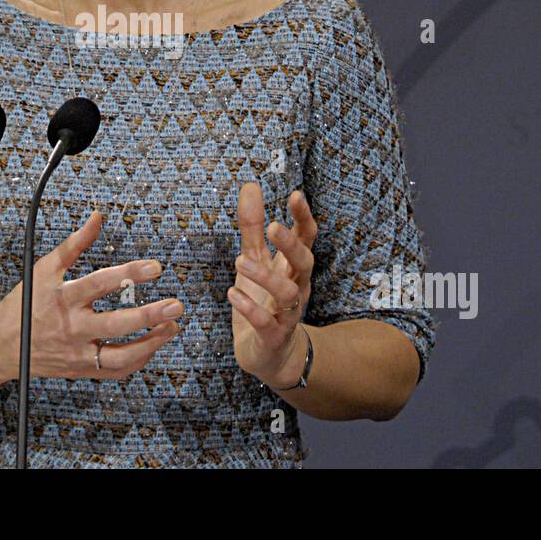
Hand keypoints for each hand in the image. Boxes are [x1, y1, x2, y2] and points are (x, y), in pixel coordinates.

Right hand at [0, 210, 182, 381]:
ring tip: (171, 327)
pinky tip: (152, 344)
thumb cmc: (24, 304)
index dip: (130, 274)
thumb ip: (75, 243)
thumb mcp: (45, 268)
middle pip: (116, 325)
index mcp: (62, 299)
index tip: (155, 267)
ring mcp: (77, 353)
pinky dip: (138, 359)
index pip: (100, 284)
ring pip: (120, 356)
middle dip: (150, 315)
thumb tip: (97, 216)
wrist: (1, 345)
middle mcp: (71, 328)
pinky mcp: (81, 370)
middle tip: (176, 305)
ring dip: (151, 343)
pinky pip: (115, 371)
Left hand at [228, 183, 317, 387]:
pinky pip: (266, 323)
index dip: (303, 217)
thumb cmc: (263, 299)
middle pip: (305, 263)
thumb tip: (251, 185)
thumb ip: (252, 225)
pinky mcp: (273, 336)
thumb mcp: (255, 258)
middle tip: (274, 227)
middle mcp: (296, 288)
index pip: (306, 238)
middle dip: (292, 245)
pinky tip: (233, 293)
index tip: (295, 194)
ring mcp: (287, 314)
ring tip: (240, 261)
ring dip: (265, 277)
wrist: (270, 354)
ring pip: (287, 294)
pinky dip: (250, 308)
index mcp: (293, 267)